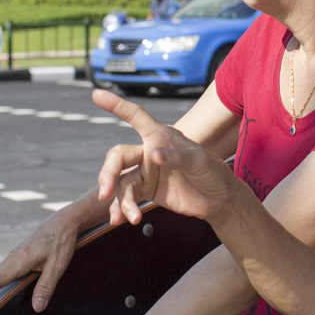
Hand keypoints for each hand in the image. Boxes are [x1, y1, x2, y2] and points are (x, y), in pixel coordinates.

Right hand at [0, 213, 79, 313]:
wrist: (63, 222)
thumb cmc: (61, 242)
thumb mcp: (58, 266)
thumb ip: (46, 287)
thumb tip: (37, 307)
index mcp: (21, 259)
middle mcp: (14, 256)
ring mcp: (15, 254)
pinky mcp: (18, 254)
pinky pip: (3, 268)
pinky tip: (0, 289)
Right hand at [92, 89, 242, 225]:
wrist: (218, 200)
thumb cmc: (213, 172)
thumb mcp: (201, 162)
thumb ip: (178, 157)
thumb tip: (154, 154)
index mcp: (161, 136)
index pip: (136, 117)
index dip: (117, 105)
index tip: (96, 94)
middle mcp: (148, 151)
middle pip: (117, 156)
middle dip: (108, 173)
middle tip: (105, 193)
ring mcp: (145, 172)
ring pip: (120, 182)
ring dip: (118, 200)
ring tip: (127, 217)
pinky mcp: (146, 190)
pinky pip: (125, 198)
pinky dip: (121, 209)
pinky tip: (122, 219)